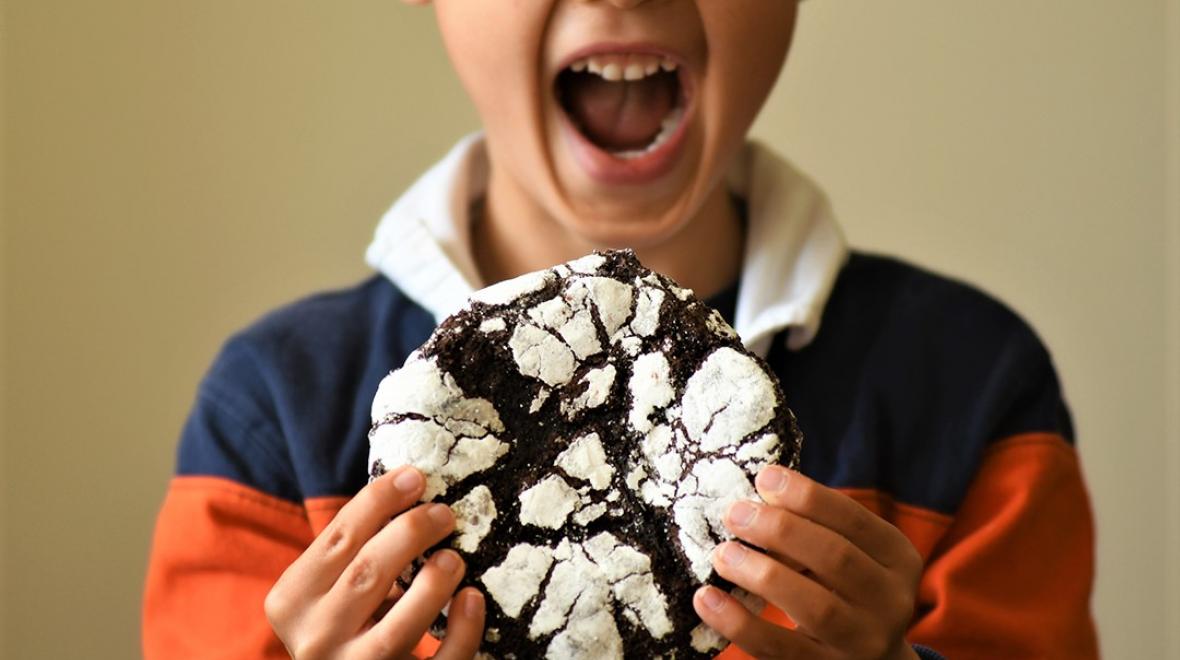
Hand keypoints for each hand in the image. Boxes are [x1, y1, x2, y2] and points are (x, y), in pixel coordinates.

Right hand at [265, 466, 484, 658]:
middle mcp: (316, 639)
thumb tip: (410, 490)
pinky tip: (472, 599)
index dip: (378, 501)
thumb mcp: (329, 587)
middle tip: (444, 514)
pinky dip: (460, 632)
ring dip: (432, 586)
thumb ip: (354, 552)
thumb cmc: (343, 622)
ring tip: (454, 558)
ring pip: (396, 631)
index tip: (416, 476)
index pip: (337, 538)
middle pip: (366, 574)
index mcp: (292, 601)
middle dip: (410, 534)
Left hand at [693, 467, 922, 659]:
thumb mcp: (851, 553)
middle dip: (780, 530)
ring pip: (814, 607)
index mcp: (898, 558)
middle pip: (836, 560)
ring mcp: (861, 643)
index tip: (764, 478)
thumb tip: (758, 491)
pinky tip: (707, 599)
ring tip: (722, 554)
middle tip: (734, 513)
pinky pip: (778, 649)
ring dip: (761, 574)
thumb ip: (816, 524)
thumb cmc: (845, 588)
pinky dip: (738, 623)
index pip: (855, 521)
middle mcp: (890, 602)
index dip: (809, 497)